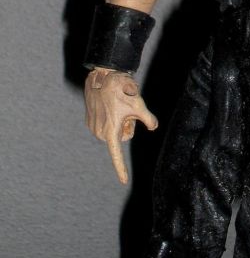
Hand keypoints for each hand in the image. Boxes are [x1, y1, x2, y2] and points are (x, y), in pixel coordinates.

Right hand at [84, 68, 157, 183]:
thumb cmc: (121, 91)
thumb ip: (149, 120)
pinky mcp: (89, 120)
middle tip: (126, 111)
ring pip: (113, 130)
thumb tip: (154, 127)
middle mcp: (99, 133)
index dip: (121, 169)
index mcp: (111, 132)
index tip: (124, 181)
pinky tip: (110, 104)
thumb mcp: (139, 105)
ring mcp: (93, 127)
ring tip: (116, 105)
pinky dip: (109, 117)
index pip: (117, 155)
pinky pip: (104, 125)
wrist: (102, 76)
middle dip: (126, 127)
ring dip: (118, 121)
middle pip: (120, 137)